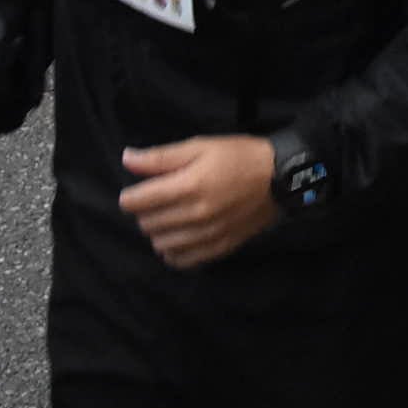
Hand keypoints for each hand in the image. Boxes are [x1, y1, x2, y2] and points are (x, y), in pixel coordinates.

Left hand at [119, 135, 278, 267]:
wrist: (280, 179)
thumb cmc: (239, 156)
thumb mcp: (201, 146)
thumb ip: (162, 157)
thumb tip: (127, 159)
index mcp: (189, 186)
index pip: (138, 202)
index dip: (130, 197)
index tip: (136, 192)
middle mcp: (195, 215)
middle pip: (147, 223)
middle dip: (145, 212)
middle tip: (157, 201)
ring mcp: (207, 235)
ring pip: (161, 243)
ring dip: (158, 231)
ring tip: (169, 217)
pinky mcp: (219, 248)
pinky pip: (181, 260)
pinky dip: (173, 251)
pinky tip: (178, 237)